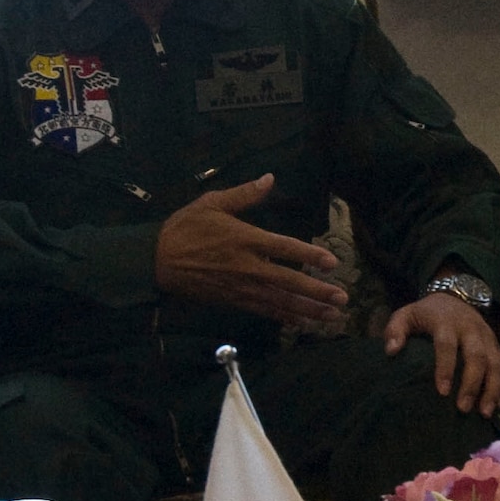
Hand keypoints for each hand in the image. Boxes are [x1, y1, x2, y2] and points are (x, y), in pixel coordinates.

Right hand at [155, 174, 347, 325]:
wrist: (155, 260)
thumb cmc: (185, 228)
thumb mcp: (211, 203)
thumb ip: (244, 194)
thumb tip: (270, 178)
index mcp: (245, 239)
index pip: (285, 248)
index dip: (310, 256)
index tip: (332, 263)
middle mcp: (248, 266)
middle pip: (289, 281)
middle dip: (318, 291)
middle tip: (343, 298)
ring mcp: (241, 287)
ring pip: (280, 301)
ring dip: (308, 309)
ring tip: (333, 316)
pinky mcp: (233, 300)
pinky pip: (263, 311)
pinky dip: (284, 317)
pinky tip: (303, 323)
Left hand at [385, 293, 499, 415]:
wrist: (457, 295)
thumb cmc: (428, 313)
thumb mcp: (407, 314)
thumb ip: (395, 329)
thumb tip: (391, 351)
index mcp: (447, 322)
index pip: (447, 345)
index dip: (446, 367)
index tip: (442, 392)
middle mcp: (472, 330)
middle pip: (477, 357)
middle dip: (472, 384)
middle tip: (463, 408)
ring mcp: (488, 338)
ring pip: (496, 363)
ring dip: (493, 389)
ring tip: (485, 413)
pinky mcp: (497, 346)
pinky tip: (498, 405)